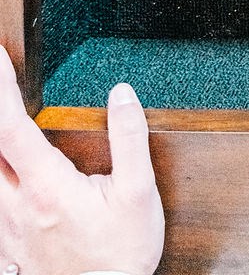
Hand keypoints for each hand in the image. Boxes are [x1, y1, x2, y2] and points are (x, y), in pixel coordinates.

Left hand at [0, 48, 163, 274]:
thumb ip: (130, 139)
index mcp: (48, 188)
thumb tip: (121, 94)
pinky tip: (7, 169)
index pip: (11, 128)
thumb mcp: (139, 194)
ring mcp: (7, 230)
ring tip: (6, 118)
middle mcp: (17, 207)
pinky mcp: (7, 248)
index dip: (1, 89)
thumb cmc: (121, 255)